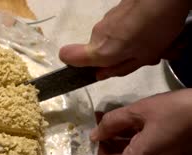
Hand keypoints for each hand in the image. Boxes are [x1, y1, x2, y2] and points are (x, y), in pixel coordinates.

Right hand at [59, 0, 190, 79]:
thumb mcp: (142, 58)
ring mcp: (106, 20)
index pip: (68, 56)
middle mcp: (97, 35)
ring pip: (113, 38)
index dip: (72, 63)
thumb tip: (100, 75)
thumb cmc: (154, 31)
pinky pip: (122, 27)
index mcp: (100, 51)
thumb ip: (119, 69)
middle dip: (118, 56)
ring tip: (156, 43)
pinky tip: (157, 29)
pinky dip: (136, 30)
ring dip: (131, 43)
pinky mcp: (116, 9)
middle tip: (144, 57)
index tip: (91, 68)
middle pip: (99, 50)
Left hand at [88, 89, 191, 154]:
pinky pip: (141, 153)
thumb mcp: (140, 110)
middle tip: (95, 124)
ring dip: (114, 142)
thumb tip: (95, 134)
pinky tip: (125, 121)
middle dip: (102, 148)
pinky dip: (128, 140)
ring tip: (105, 118)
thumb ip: (113, 122)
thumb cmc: (177, 111)